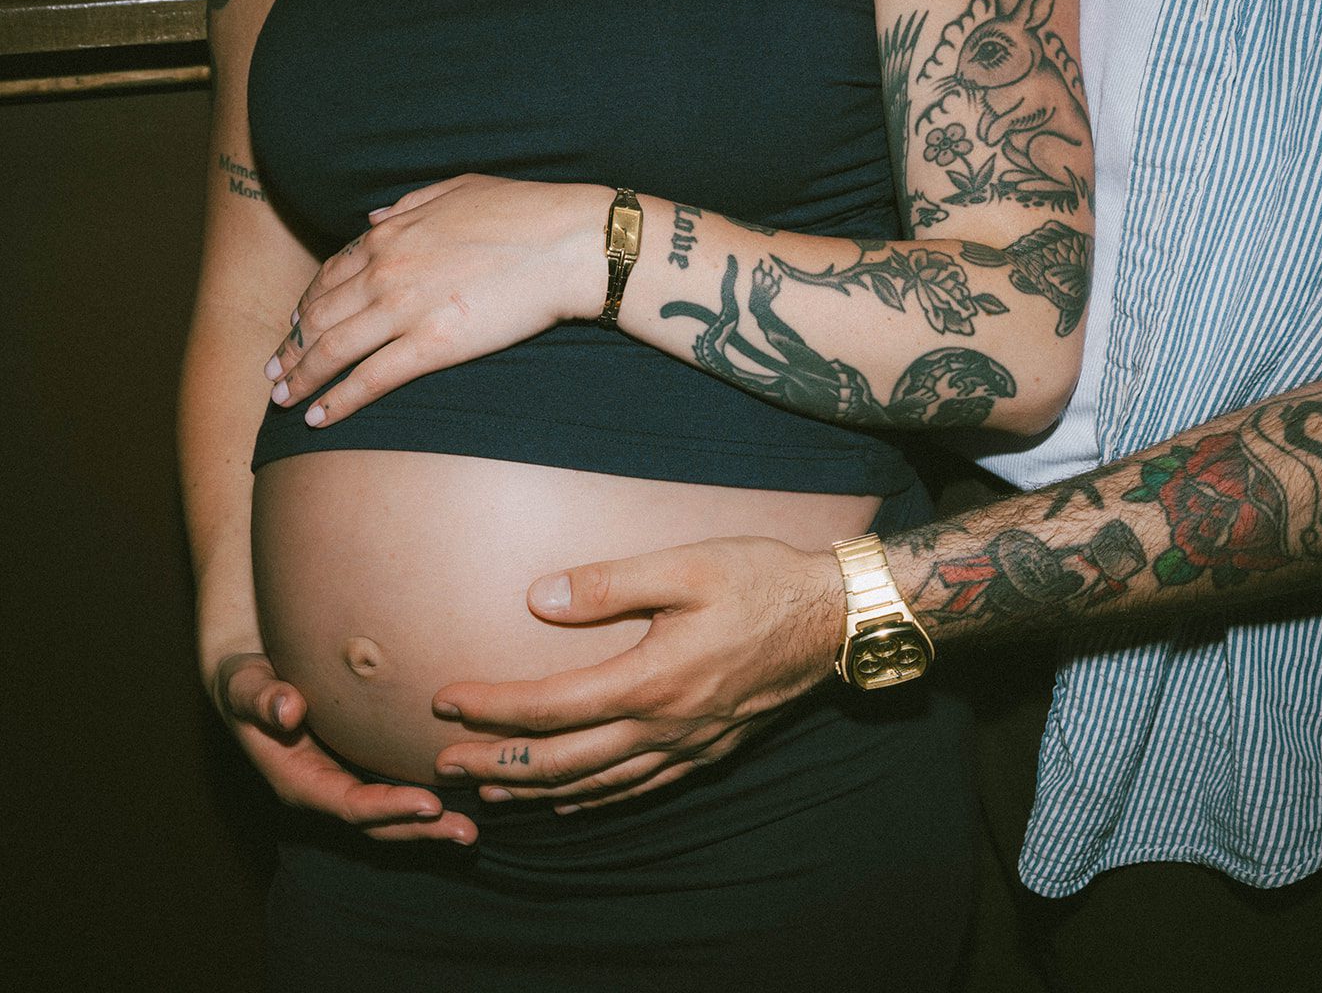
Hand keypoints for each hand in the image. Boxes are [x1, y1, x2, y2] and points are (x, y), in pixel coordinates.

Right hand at [213, 652, 476, 842]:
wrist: (250, 683)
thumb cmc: (247, 682)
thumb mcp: (245, 685)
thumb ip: (261, 698)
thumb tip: (286, 709)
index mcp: (299, 782)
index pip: (349, 804)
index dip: (388, 807)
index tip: (429, 803)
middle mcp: (324, 793)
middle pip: (377, 824)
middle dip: (420, 830)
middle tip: (467, 832)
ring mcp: (343, 787)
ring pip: (390, 819)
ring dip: (430, 827)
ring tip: (471, 831)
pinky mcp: (360, 773)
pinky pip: (395, 796)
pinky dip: (426, 806)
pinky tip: (465, 798)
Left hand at [262, 174, 610, 426]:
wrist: (568, 243)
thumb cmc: (526, 213)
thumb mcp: (459, 189)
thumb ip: (410, 203)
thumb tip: (375, 217)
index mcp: (390, 234)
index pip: (330, 274)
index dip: (306, 305)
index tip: (295, 327)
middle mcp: (385, 271)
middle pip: (318, 316)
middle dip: (289, 348)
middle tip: (273, 373)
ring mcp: (404, 309)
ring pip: (331, 350)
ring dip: (300, 378)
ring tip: (283, 401)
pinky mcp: (432, 346)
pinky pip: (369, 379)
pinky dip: (337, 401)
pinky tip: (318, 419)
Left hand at [432, 538, 842, 810]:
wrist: (834, 618)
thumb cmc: (761, 581)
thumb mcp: (686, 566)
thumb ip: (607, 586)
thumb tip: (536, 600)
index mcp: (651, 680)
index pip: (550, 706)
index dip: (492, 708)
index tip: (445, 699)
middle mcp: (666, 726)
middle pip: (563, 761)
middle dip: (497, 764)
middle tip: (443, 764)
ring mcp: (689, 745)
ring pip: (598, 785)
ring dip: (537, 790)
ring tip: (490, 790)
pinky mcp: (710, 749)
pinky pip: (641, 788)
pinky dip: (595, 799)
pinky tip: (573, 801)